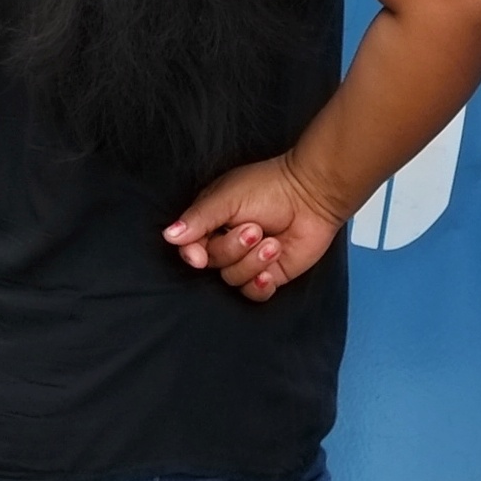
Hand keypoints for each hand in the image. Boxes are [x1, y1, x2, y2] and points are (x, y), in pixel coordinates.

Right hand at [165, 156, 348, 303]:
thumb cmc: (270, 187)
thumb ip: (198, 219)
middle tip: (255, 229)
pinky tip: (270, 269)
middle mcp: (227, 242)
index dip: (192, 255)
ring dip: (253, 262)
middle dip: (233, 249)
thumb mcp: (226, 198)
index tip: (199, 256)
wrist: (312, 195)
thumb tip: (169, 236)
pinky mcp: (270, 274)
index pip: (190, 247)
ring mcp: (249, 260)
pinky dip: (261, 285)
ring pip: (233, 279)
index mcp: (212, 221)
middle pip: (213, 264)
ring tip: (272, 242)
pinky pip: (253, 293)